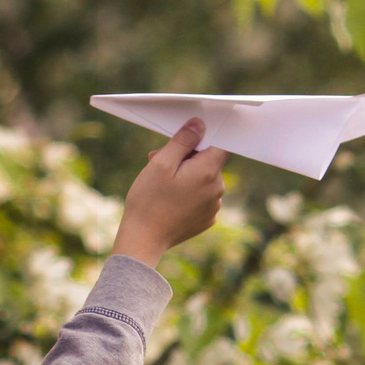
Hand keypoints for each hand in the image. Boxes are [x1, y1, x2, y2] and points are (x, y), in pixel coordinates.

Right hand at [109, 118, 227, 266]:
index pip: (220, 144)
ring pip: (204, 180)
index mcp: (209, 172)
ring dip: (187, 176)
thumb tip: (199, 124)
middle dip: (187, 159)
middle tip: (159, 163)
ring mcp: (214, 206)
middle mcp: (218, 189)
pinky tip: (170, 200)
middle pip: (209, 162)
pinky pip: (202, 197)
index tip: (185, 142)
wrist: (144, 239)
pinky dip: (189, 194)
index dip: (203, 139)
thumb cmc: (149, 200)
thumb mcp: (161, 163)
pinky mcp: (207, 219)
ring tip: (162, 185)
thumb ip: (183, 141)